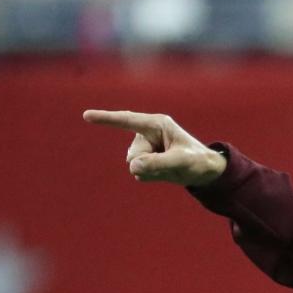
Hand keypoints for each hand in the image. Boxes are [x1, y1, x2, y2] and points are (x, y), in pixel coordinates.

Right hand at [82, 110, 226, 186]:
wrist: (206, 171)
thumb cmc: (198, 161)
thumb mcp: (181, 163)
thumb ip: (158, 164)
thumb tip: (134, 167)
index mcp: (157, 124)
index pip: (127, 120)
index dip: (106, 119)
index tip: (86, 116)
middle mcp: (148, 133)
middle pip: (133, 154)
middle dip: (148, 164)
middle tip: (172, 163)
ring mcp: (145, 146)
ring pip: (134, 165)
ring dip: (151, 171)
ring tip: (170, 167)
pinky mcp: (145, 159)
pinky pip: (139, 172)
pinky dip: (151, 176)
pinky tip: (165, 172)